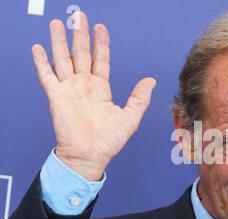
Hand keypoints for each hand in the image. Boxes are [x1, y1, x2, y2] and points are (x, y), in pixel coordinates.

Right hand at [32, 11, 155, 180]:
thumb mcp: (130, 117)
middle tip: (79, 16)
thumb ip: (139, 98)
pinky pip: (47, 75)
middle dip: (80, 35)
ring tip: (58, 24)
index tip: (100, 28)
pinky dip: (42, 62)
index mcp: (100, 89)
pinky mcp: (56, 96)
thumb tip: (151, 81)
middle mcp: (84, 86)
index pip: (100, 60)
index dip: (100, 44)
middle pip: (81, 54)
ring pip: (63, 59)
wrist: (90, 156)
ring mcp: (69, 89)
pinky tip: (39, 48)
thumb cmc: (108, 142)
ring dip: (60, 41)